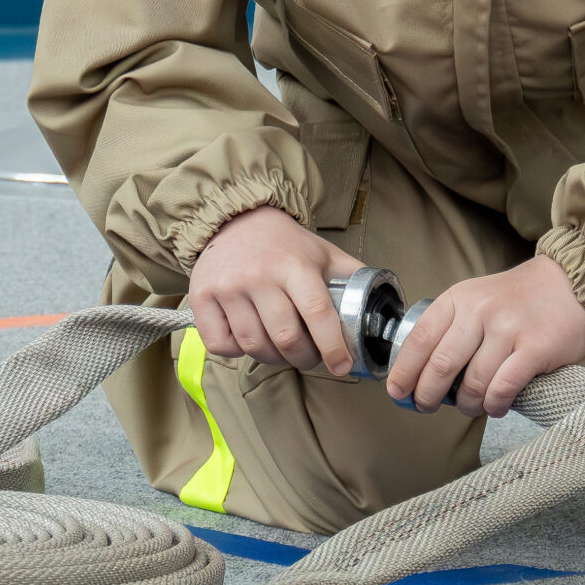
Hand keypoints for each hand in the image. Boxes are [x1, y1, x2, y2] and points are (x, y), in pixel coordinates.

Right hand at [185, 205, 357, 373]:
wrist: (234, 219)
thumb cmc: (284, 244)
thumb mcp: (322, 252)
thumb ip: (351, 277)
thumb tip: (382, 306)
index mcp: (294, 264)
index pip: (317, 312)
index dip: (333, 346)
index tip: (342, 366)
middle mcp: (259, 275)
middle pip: (286, 337)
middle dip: (304, 358)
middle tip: (310, 357)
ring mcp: (228, 287)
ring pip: (254, 346)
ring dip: (273, 357)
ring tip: (281, 349)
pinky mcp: (202, 298)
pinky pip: (221, 345)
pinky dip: (237, 351)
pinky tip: (248, 338)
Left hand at [385, 256, 584, 417]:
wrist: (573, 285)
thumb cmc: (519, 301)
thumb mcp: (477, 299)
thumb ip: (451, 328)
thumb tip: (421, 374)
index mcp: (459, 298)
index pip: (421, 339)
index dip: (404, 370)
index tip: (397, 392)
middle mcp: (480, 311)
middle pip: (442, 365)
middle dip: (428, 394)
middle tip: (427, 407)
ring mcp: (509, 328)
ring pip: (474, 383)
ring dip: (468, 404)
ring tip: (471, 407)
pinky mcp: (536, 348)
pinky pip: (503, 387)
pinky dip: (494, 404)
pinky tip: (495, 406)